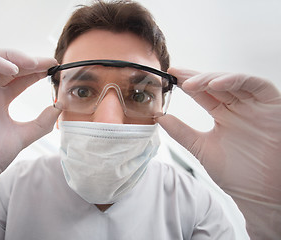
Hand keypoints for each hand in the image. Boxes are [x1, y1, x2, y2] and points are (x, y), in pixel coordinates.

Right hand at [0, 49, 60, 216]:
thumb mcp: (21, 137)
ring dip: (13, 57)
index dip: (37, 71)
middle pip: (10, 66)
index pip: (21, 78)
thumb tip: (60, 107)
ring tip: (33, 64)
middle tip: (49, 62)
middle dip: (30, 62)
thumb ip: (41, 123)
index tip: (54, 69)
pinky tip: (12, 69)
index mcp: (0, 101)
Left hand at [157, 68, 280, 237]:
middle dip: (194, 78)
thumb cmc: (238, 175)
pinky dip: (237, 81)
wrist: (262, 194)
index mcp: (223, 115)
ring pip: (232, 82)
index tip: (169, 77)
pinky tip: (217, 84)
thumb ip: (181, 132)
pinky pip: (256, 85)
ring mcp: (255, 105)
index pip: (202, 94)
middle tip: (176, 74)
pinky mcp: (272, 105)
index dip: (186, 84)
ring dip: (210, 79)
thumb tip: (159, 117)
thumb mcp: (202, 148)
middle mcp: (238, 107)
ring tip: (190, 84)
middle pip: (214, 84)